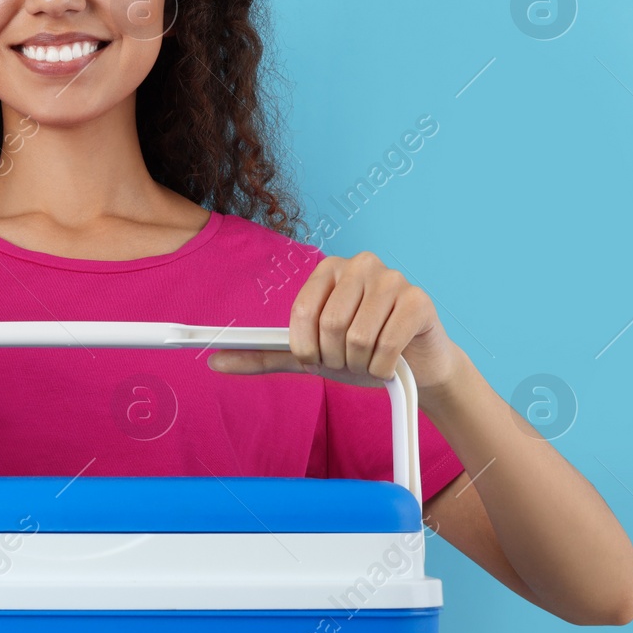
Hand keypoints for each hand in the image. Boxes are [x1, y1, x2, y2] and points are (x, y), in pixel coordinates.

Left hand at [209, 252, 464, 393]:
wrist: (415, 368)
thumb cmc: (359, 353)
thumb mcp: (308, 354)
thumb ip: (263, 356)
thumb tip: (214, 361)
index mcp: (327, 270)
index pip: (300, 313)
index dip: (306, 348)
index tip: (316, 359)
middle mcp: (360, 264)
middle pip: (329, 326)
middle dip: (335, 358)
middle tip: (348, 360)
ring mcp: (392, 278)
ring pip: (358, 337)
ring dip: (360, 365)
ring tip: (370, 360)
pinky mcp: (419, 300)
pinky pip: (389, 343)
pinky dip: (383, 367)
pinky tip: (390, 364)